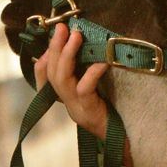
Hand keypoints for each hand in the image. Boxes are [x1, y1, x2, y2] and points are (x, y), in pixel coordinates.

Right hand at [34, 22, 108, 139]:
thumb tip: (90, 47)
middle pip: (52, 73)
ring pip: (62, 79)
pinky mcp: (88, 110)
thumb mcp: (97, 89)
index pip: (44, 77)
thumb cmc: (111, 111)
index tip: (53, 38)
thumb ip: (89, 73)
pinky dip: (92, 72)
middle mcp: (66, 102)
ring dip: (67, 55)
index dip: (44, 57)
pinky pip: (85, 88)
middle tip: (63, 28)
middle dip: (55, 48)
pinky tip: (101, 61)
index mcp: (66, 97)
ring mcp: (75, 107)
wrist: (122, 138)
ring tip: (76, 36)